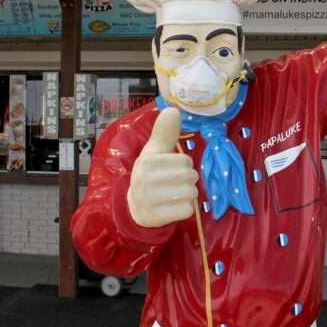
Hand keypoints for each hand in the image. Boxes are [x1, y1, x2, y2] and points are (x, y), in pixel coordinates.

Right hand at [127, 107, 197, 227]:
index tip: (171, 169)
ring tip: (175, 195)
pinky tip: (173, 207)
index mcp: (147, 162)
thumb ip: (164, 132)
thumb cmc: (150, 175)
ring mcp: (149, 200)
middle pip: (191, 177)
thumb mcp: (154, 152)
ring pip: (191, 194)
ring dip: (188, 195)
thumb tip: (173, 109)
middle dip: (188, 180)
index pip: (186, 161)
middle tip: (174, 183)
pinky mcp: (156, 217)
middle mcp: (145, 180)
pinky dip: (185, 209)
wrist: (135, 207)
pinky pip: (187, 210)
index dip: (184, 165)